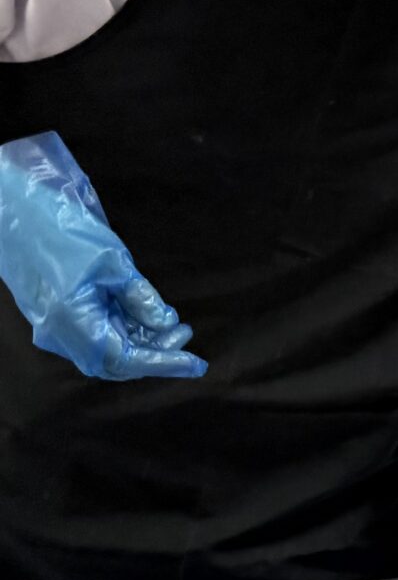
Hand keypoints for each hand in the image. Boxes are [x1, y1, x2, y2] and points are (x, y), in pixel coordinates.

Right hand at [0, 134, 205, 382]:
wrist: (16, 215)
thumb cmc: (64, 231)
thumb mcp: (114, 261)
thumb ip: (140, 297)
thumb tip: (166, 324)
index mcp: (70, 319)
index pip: (123, 358)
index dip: (162, 363)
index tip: (196, 364)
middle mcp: (59, 333)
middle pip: (114, 361)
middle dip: (155, 354)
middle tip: (186, 333)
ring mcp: (55, 328)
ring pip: (106, 351)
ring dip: (142, 343)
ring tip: (176, 325)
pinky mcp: (58, 318)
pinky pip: (96, 336)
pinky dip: (126, 333)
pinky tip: (150, 319)